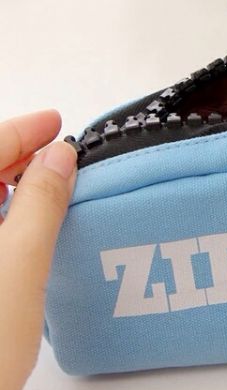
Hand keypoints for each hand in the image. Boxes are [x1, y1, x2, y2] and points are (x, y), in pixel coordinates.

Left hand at [0, 111, 76, 389]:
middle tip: (57, 150)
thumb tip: (58, 156)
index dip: (19, 133)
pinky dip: (1, 214)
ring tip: (48, 181)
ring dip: (7, 185)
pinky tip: (23, 219)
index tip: (55, 123)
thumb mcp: (17, 266)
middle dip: (14, 155)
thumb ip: (39, 203)